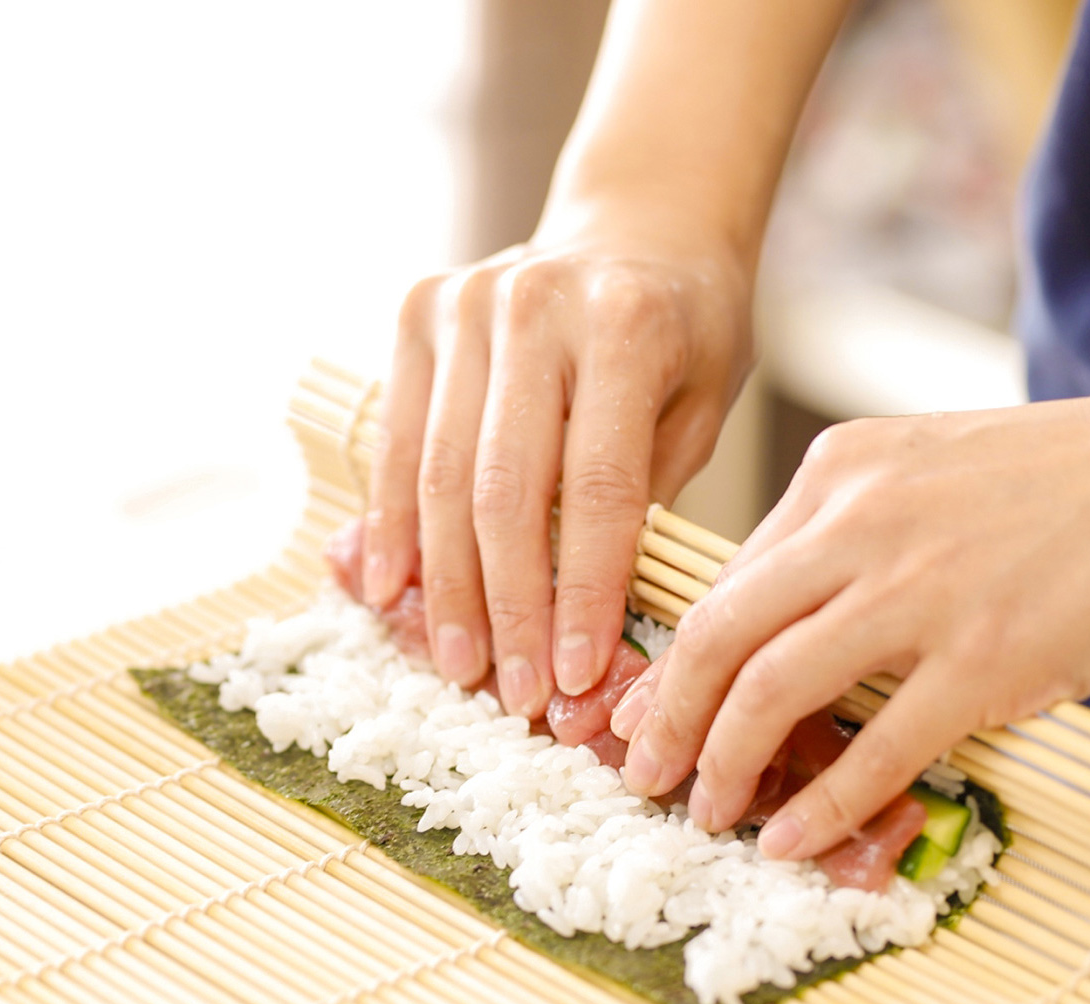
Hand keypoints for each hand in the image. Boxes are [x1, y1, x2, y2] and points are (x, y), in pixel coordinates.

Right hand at [362, 208, 753, 715]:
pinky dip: (391, 524)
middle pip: (504, 491)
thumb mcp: (700, 408)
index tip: (577, 678)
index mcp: (624, 324)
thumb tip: (588, 631)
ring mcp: (464, 303)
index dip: (583, 594)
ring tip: (459, 665)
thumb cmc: (686, 332)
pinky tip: (390, 591)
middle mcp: (534, 303)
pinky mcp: (416, 312)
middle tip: (513, 693)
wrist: (642, 224)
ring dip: (447, 586)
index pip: (597, 489)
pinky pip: (395, 442)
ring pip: (439, 477)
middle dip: (508, 608)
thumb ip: (645, 503)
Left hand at [611, 374, 1089, 858]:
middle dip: (666, 716)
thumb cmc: (1066, 479)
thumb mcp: (927, 473)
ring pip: (774, 689)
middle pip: (718, 634)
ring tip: (708, 810)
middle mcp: (863, 521)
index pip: (724, 581)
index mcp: (839, 472)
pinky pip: (877, 748)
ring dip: (726, 763)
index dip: (672, 661)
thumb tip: (773, 635)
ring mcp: (923, 591)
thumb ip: (843, 538)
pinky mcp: (989, 658)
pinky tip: (792, 839)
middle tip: (644, 773)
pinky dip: (824, 804)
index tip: (643, 713)